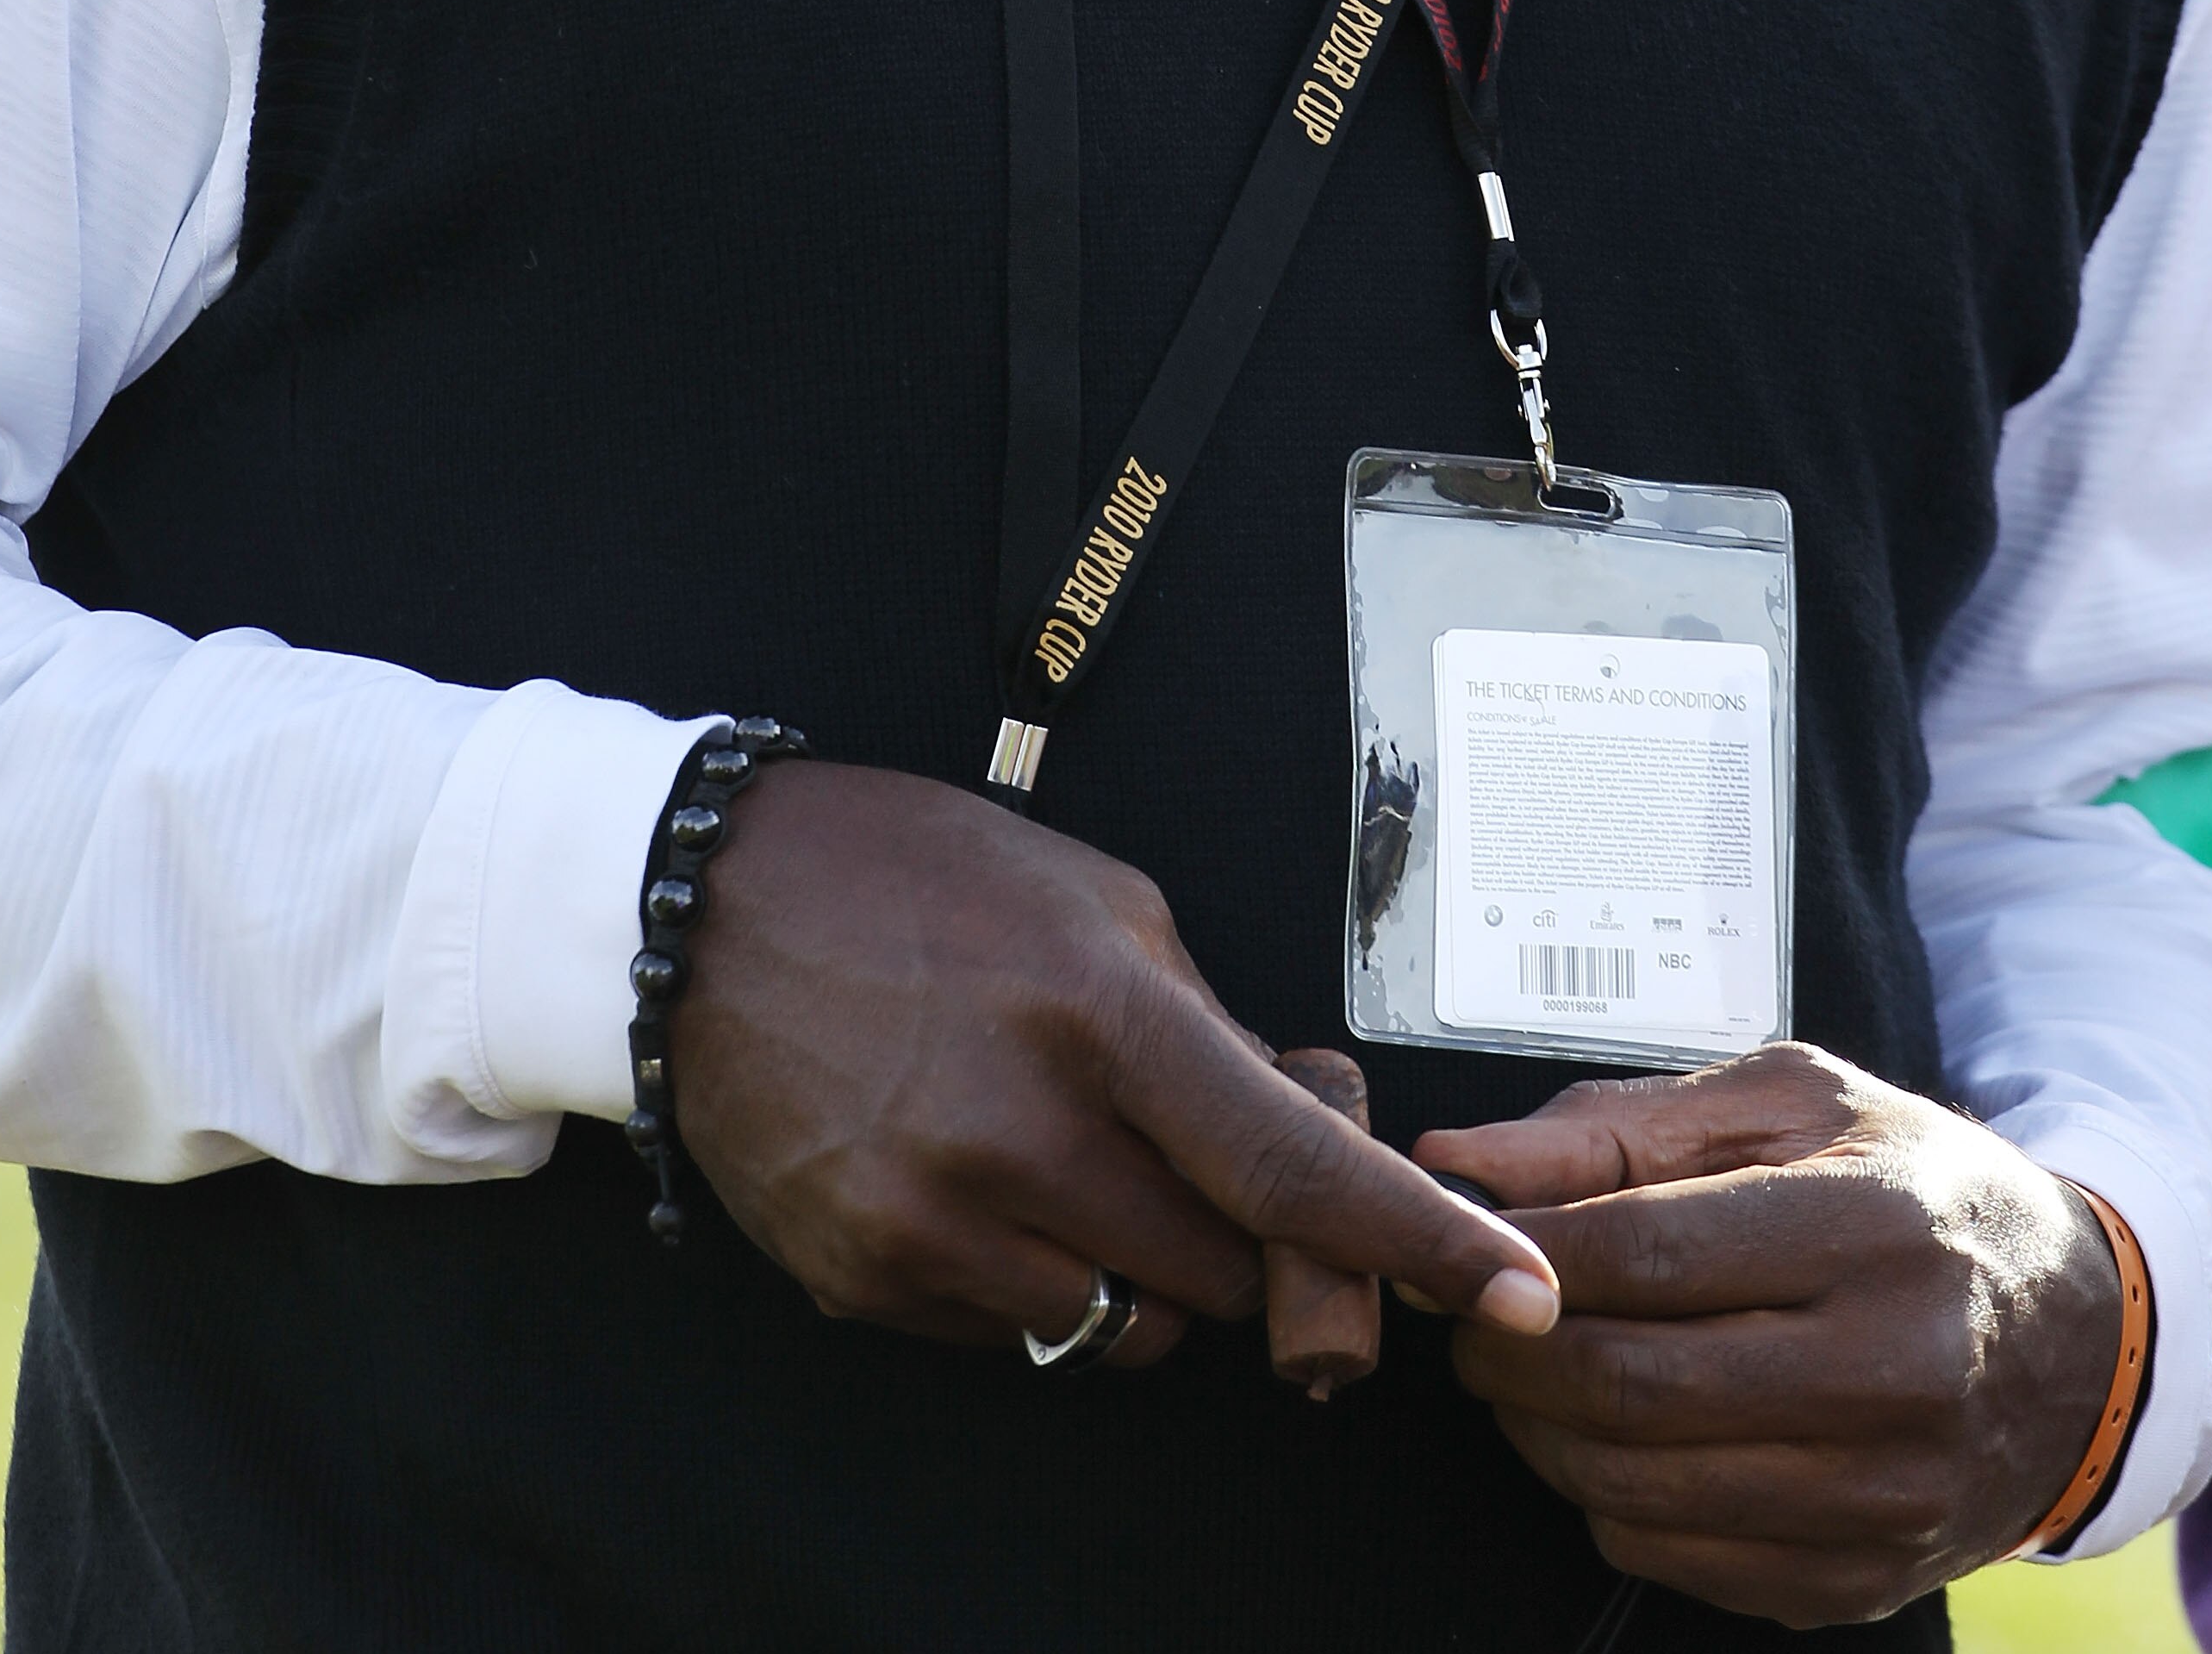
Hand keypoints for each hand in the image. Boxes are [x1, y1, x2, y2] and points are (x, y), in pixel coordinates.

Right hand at [669, 760, 1560, 1368]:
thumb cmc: (908, 877)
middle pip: (1224, 1268)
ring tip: (1067, 1157)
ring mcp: (937, 1220)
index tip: (1512, 1290)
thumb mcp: (1090, 900)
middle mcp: (1023, 1131)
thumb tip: (1296, 1133)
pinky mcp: (869, 1278)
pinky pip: (1017, 1334)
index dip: (1415, 1239)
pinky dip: (1032, 1279)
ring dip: (1138, 1265)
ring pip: (1127, 1324)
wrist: (699, 908)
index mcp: (1099, 1012)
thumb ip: (1198, 1026)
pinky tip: (977, 1177)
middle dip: (1242, 1230)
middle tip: (1187, 1154)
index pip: (1290, 1163)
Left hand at [1422, 1042, 2124, 1628]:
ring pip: (1638, 1486)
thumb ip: (1617, 1126)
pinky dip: (1608, 1501)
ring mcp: (1884, 1495)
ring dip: (1539, 1432)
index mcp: (1873, 1227)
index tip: (1464, 1242)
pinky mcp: (1864, 1578)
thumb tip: (1459, 1159)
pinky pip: (1680, 1560)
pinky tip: (1612, 1438)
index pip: (1645, 1252)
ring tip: (1527, 1371)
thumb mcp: (1790, 1104)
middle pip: (1630, 1383)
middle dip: (1508, 1353)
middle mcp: (1893, 1370)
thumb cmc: (1910, 1192)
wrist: (2076, 1338)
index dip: (1522, 1254)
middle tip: (1474, 1316)